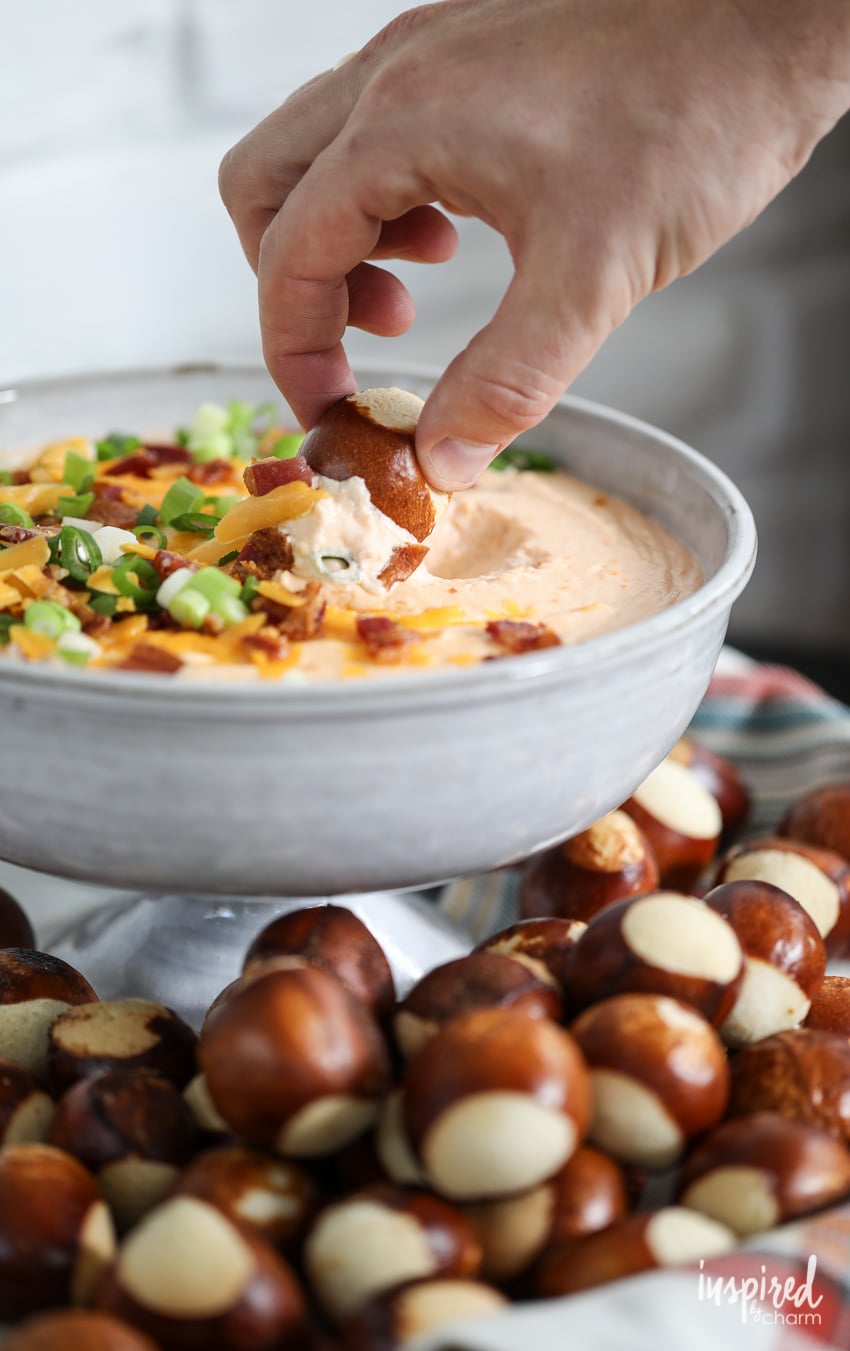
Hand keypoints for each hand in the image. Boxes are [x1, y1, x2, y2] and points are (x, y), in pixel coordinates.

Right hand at [219, 0, 849, 488]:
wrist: (771, 19)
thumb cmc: (696, 117)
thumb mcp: (595, 278)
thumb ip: (505, 380)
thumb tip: (439, 460)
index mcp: (402, 123)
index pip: (289, 253)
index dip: (295, 352)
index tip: (331, 412)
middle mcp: (395, 75)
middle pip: (266, 190)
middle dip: (299, 288)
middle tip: (369, 348)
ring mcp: (426, 53)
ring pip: (314, 156)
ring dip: (342, 242)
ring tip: (414, 294)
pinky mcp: (464, 55)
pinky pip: (375, 132)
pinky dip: (386, 201)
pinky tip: (453, 234)